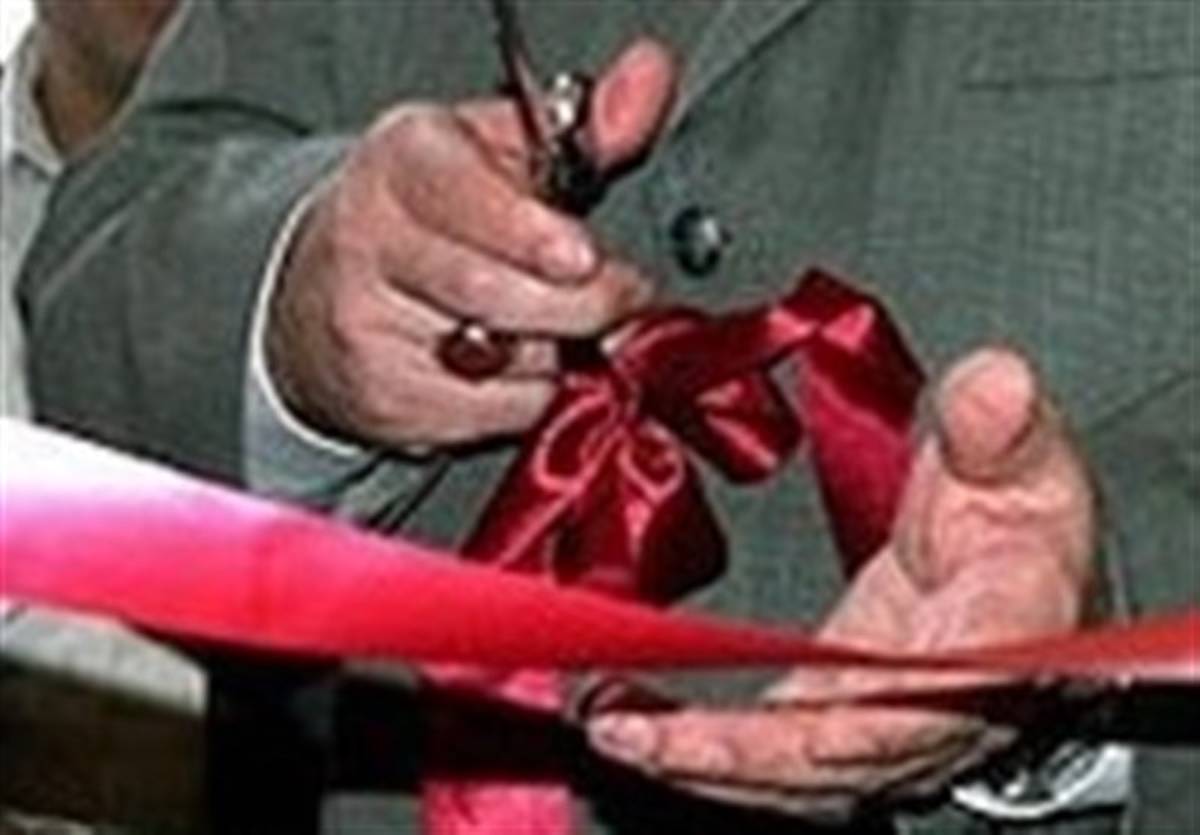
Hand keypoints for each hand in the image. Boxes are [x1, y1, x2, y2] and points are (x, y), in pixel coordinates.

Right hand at [266, 40, 676, 448]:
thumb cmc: (434, 214)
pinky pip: (499, 411)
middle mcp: (370, 241)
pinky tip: (520, 365)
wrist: (326, 295)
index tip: (585, 257)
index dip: (531, 234)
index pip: (463, 197)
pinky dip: (532, 394)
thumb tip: (651, 80)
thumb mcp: (499, 152)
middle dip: (583, 302)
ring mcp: (367, 328)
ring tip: (557, 324)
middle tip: (623, 296)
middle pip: (494, 291)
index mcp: (401, 161)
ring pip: (506, 359)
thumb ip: (585, 127)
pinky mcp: (386, 399)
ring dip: (559, 348)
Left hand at [586, 348, 1096, 821]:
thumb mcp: (1026, 460)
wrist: (1020, 573)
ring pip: (786, 771)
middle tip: (628, 732)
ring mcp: (874, 721)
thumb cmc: (1027, 526)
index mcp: (988, 644)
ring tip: (610, 728)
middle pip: (828, 759)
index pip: (920, 700)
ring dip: (695, 759)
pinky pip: (764, 750)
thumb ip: (998, 429)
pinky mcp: (831, 713)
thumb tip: (993, 383)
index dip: (847, 724)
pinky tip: (631, 718)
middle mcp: (927, 705)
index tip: (769, 725)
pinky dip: (697, 744)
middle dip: (727, 756)